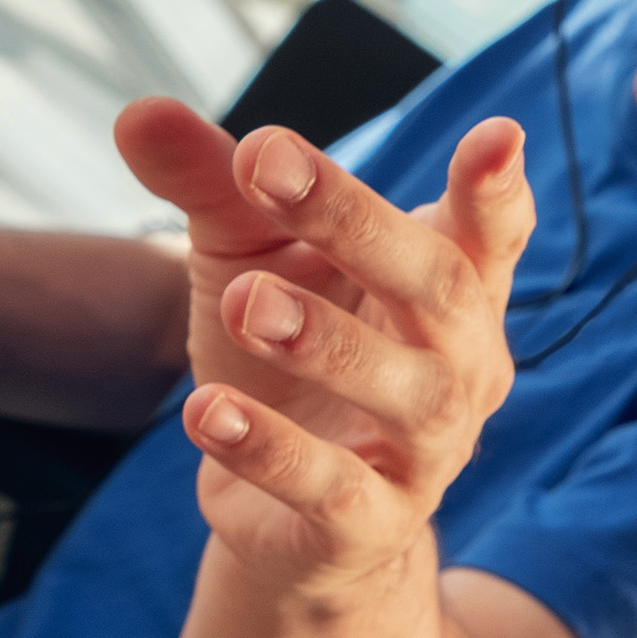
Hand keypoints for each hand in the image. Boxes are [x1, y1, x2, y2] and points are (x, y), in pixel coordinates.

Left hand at [110, 99, 536, 596]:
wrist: (289, 518)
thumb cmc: (289, 361)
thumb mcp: (248, 259)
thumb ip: (215, 187)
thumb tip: (140, 113)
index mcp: (449, 290)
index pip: (489, 235)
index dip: (496, 191)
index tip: (495, 134)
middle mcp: (461, 367)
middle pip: (443, 292)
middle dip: (363, 227)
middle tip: (270, 165)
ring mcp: (426, 451)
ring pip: (410, 396)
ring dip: (328, 342)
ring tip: (246, 300)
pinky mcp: (368, 525)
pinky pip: (335, 489)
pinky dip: (272, 451)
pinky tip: (206, 412)